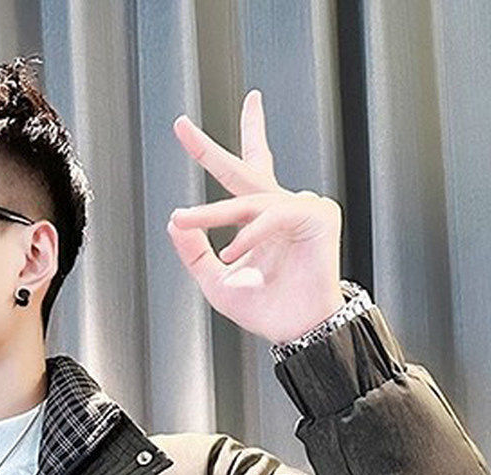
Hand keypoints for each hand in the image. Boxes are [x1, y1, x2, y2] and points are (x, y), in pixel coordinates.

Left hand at [166, 90, 344, 346]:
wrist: (293, 330)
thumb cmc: (263, 308)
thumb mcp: (215, 280)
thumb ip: (193, 252)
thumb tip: (172, 222)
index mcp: (260, 217)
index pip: (241, 173)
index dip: (218, 151)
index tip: (188, 128)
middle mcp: (280, 207)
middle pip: (245, 167)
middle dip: (211, 150)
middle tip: (181, 128)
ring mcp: (301, 207)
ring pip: (247, 200)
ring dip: (212, 212)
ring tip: (186, 220)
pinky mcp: (318, 214)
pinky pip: (273, 215)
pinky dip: (250, 234)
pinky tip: (232, 253)